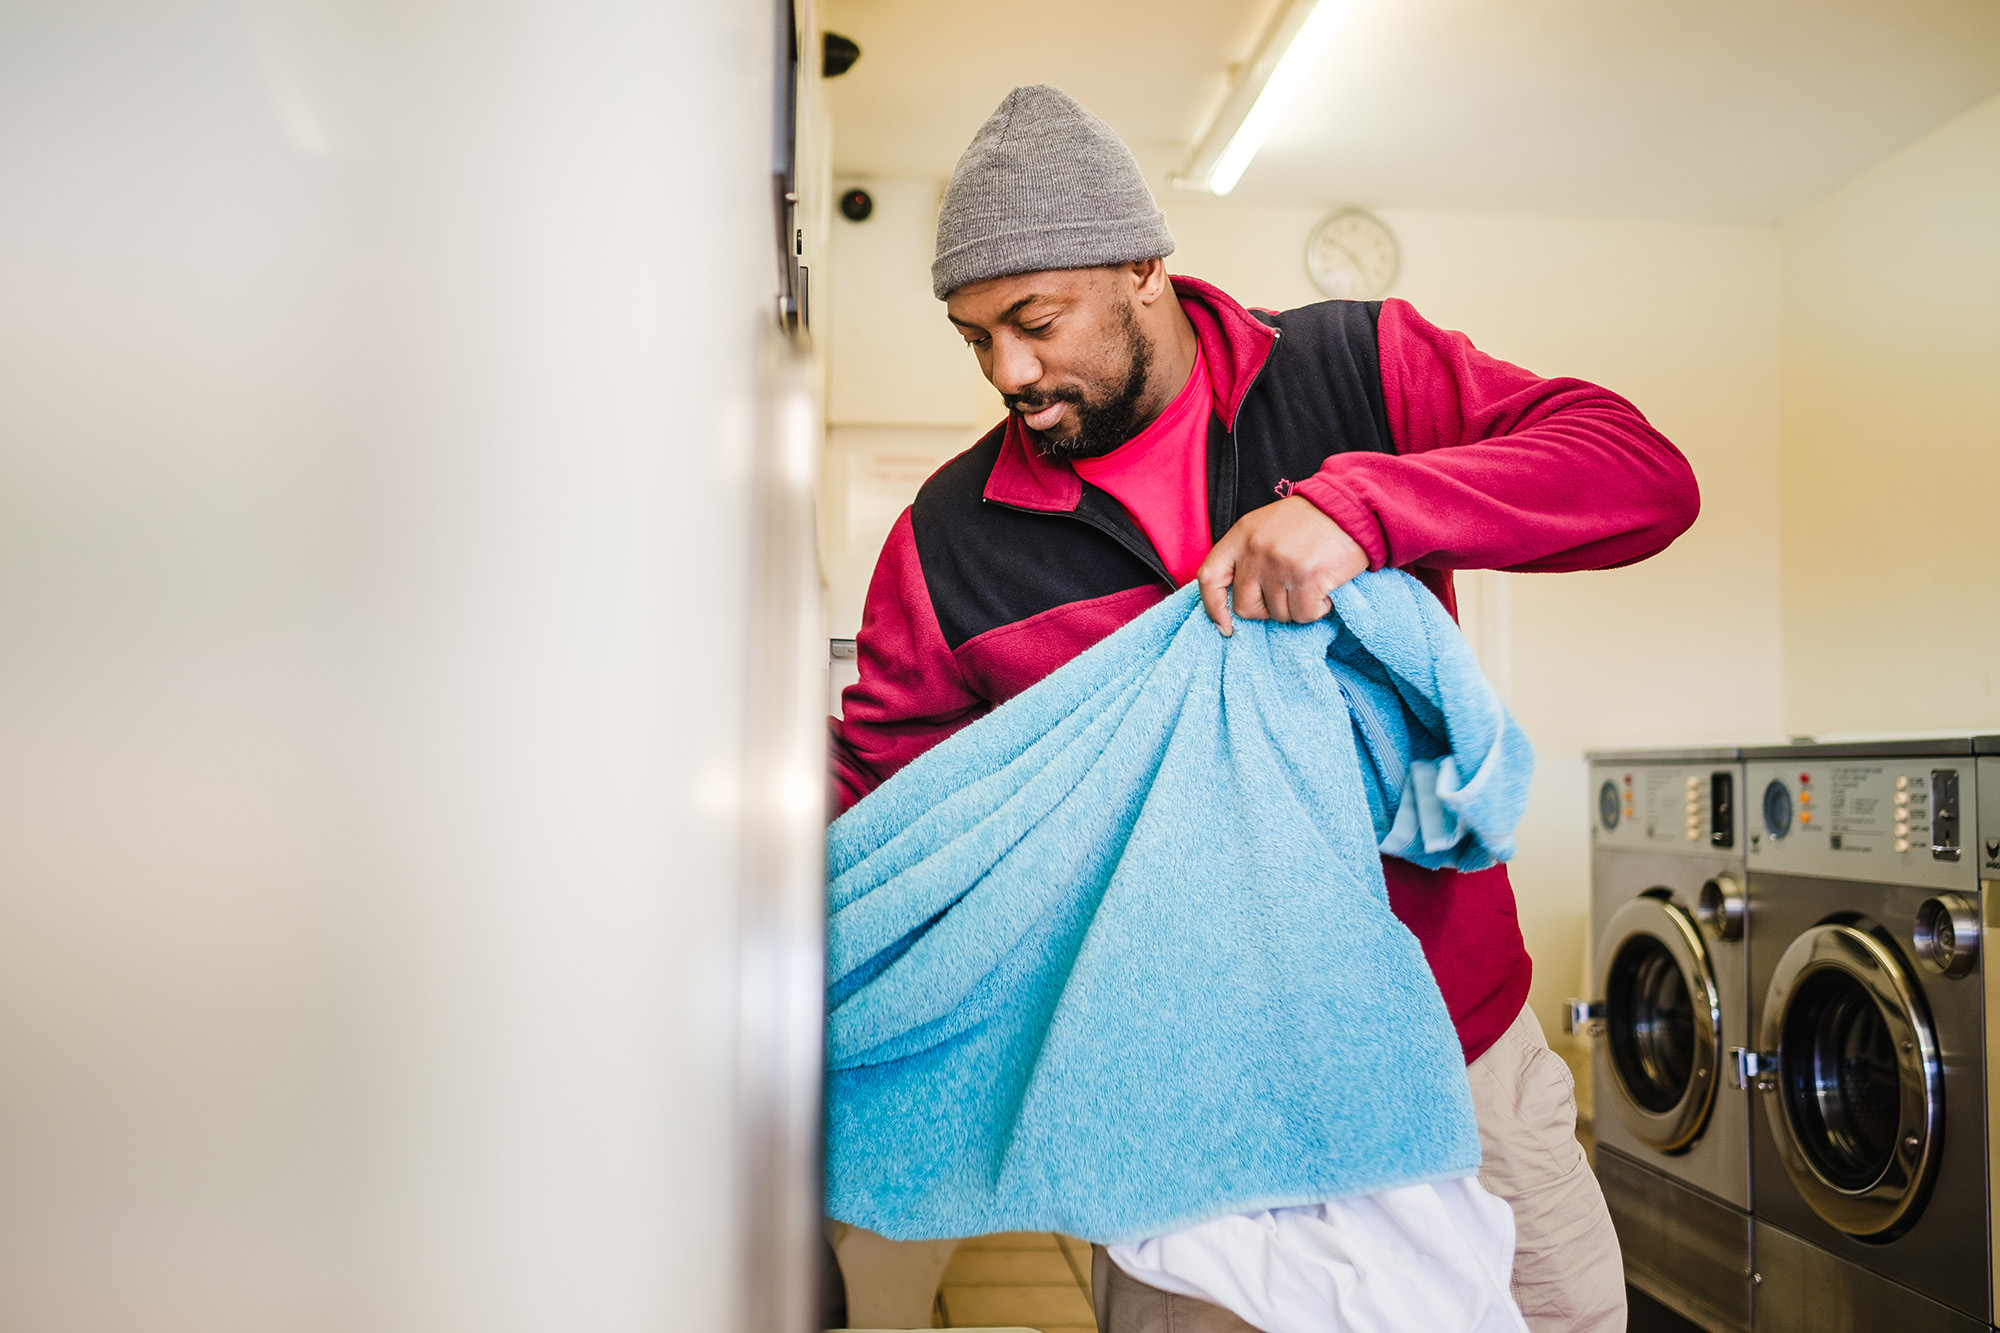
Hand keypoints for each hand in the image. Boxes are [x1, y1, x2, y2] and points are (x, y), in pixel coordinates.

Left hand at [1197, 496, 1368, 636]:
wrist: (1351, 505)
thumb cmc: (1311, 520)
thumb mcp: (1266, 527)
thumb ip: (1248, 555)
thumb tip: (1238, 597)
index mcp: (1241, 536)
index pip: (1210, 577)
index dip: (1213, 606)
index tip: (1225, 625)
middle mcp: (1256, 550)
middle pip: (1245, 606)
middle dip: (1267, 610)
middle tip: (1289, 595)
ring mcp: (1280, 565)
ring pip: (1278, 614)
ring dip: (1297, 608)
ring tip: (1311, 584)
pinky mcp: (1307, 578)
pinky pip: (1303, 615)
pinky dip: (1317, 610)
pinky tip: (1325, 591)